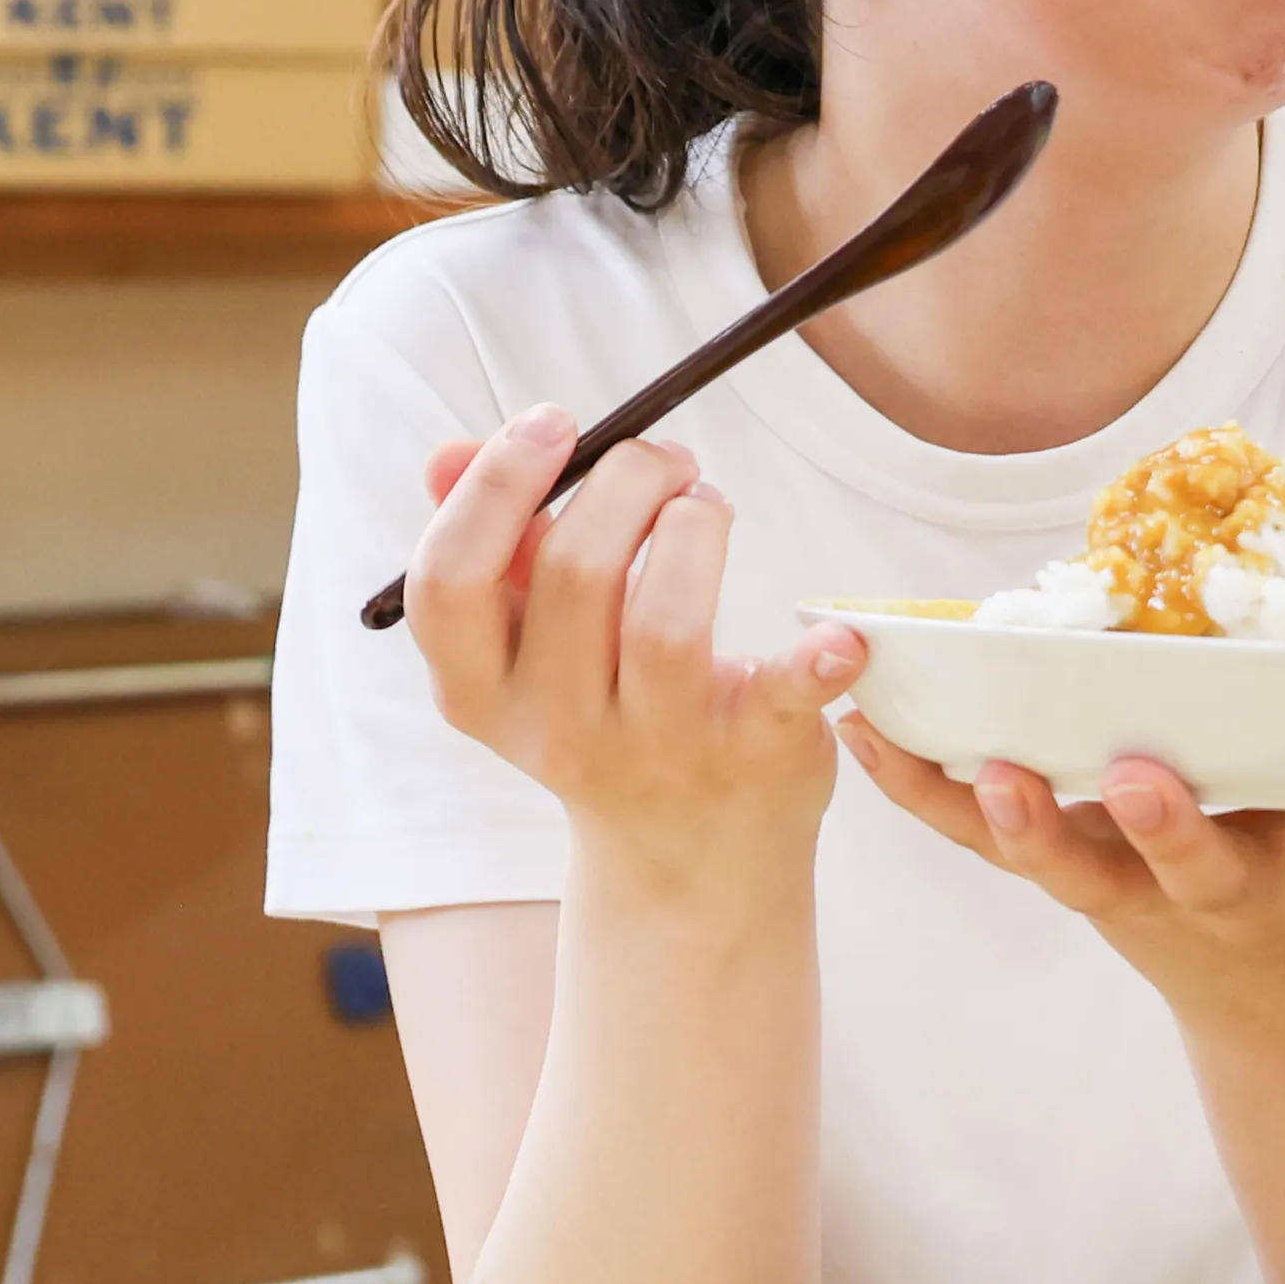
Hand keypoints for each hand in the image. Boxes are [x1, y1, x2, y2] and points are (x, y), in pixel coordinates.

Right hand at [400, 410, 860, 907]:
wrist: (688, 859)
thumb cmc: (605, 712)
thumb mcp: (528, 649)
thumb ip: (491, 548)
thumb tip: (446, 455)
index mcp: (482, 691)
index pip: (449, 583)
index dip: (494, 489)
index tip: (555, 424)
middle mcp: (558, 728)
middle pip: (572, 573)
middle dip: (627, 480)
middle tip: (666, 463)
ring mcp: (656, 750)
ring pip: (663, 623)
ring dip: (695, 527)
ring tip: (707, 505)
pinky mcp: (750, 756)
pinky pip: (779, 697)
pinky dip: (814, 661)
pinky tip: (838, 635)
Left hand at [838, 671, 1284, 1052]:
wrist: (1276, 1000)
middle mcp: (1234, 894)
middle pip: (1202, 869)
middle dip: (1175, 825)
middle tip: (1146, 773)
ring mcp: (1140, 896)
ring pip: (1074, 870)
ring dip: (1026, 823)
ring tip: (985, 770)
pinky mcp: (1069, 881)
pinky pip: (983, 842)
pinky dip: (922, 792)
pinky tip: (859, 727)